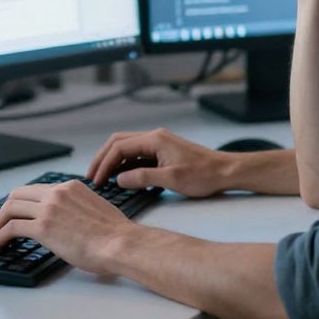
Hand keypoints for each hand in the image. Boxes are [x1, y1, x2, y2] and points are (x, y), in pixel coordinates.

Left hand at [0, 180, 133, 274]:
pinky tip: (1, 243)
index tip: (17, 212)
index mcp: (70, 187)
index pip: (36, 189)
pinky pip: (12, 227)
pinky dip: (1, 235)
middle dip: (6, 209)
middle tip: (2, 223)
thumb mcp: (95, 207)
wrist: (120, 243)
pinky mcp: (43, 228)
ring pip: (10, 208)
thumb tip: (71, 219)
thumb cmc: (115, 233)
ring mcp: (49, 209)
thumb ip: (78, 207)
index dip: (22, 202)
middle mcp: (57, 193)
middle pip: (17, 194)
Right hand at [87, 128, 231, 196]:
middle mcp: (155, 137)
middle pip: (118, 142)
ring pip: (127, 148)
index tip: (96, 181)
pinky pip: (138, 155)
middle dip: (102, 159)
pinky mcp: (163, 152)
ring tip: (102, 178)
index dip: (104, 164)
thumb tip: (119, 179)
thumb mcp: (171, 180)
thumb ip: (143, 178)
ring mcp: (159, 144)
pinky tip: (122, 178)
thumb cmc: (204, 174)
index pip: (119, 148)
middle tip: (92, 177)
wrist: (226, 171)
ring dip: (113, 161)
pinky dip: (126, 164)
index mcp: (155, 140)